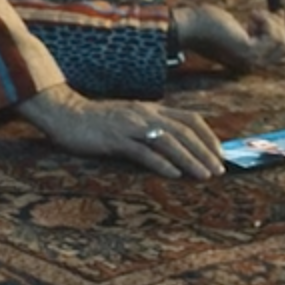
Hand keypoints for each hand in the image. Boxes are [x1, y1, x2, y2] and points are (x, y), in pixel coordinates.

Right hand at [14, 85, 222, 179]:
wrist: (64, 113)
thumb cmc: (96, 120)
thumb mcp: (129, 119)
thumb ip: (150, 127)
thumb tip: (174, 144)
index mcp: (151, 109)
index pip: (190, 119)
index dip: (209, 136)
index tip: (220, 154)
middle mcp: (145, 114)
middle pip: (184, 132)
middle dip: (205, 152)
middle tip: (219, 170)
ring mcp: (130, 126)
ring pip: (168, 142)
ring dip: (190, 159)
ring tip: (204, 175)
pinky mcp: (115, 139)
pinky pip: (142, 152)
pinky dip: (161, 163)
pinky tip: (173, 175)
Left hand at [174, 6, 284, 72]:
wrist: (187, 28)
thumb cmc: (204, 23)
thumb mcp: (234, 23)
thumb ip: (254, 26)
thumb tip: (278, 15)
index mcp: (247, 60)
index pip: (278, 51)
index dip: (280, 29)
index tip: (275, 13)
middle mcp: (251, 65)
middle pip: (284, 47)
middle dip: (278, 25)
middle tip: (261, 12)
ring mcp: (250, 61)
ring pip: (282, 42)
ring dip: (272, 23)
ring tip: (253, 15)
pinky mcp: (248, 52)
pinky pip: (273, 37)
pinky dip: (267, 22)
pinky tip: (252, 15)